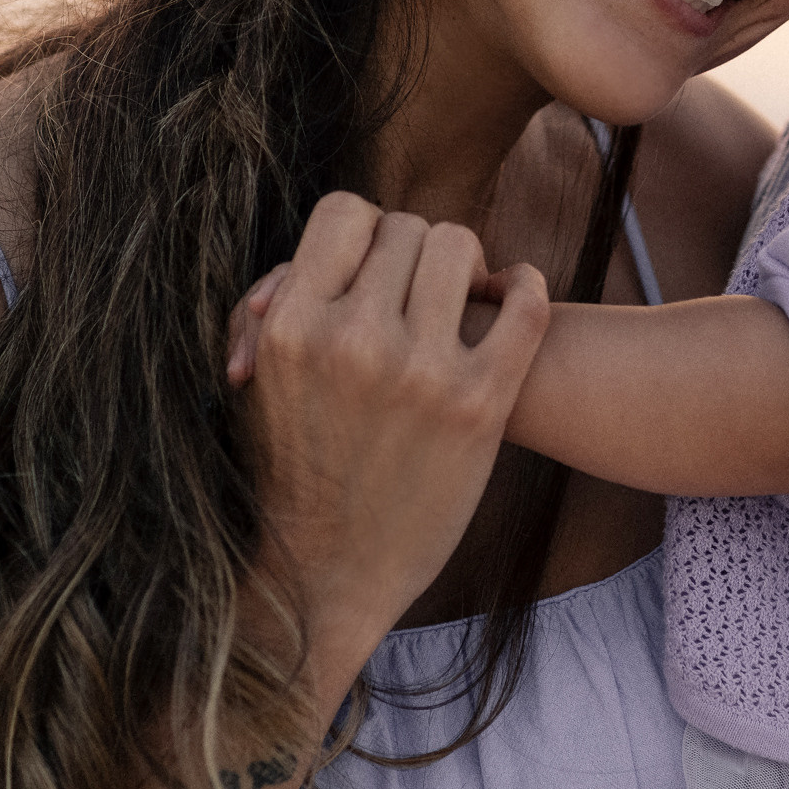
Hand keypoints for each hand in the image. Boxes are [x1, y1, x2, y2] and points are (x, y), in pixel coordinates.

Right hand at [225, 191, 547, 658]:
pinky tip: (514, 295)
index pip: (342, 212)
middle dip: (415, 252)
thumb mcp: (262, 387)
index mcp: (290, 328)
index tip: (374, 266)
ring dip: (465, 264)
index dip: (364, 230)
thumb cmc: (292, 474)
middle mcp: (352, 340)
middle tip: (421, 290)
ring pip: (460, 247)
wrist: (328, 576)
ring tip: (463, 296)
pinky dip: (526, 286)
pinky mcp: (479, 404)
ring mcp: (419, 371)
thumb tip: (301, 265)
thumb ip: (277, 312)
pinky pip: (526, 303)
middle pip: (407, 227)